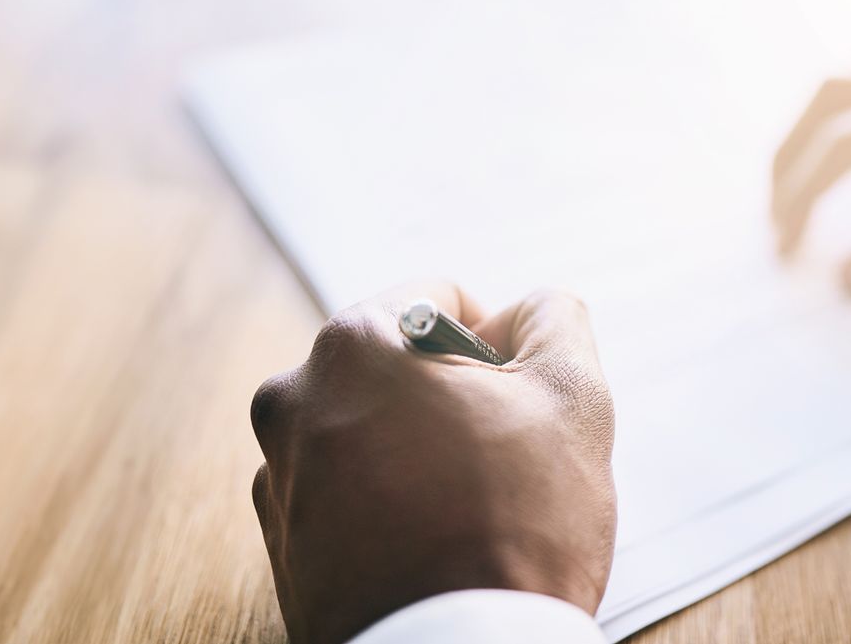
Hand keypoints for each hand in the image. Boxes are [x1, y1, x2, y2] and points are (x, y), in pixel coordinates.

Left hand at [249, 284, 614, 643]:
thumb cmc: (511, 532)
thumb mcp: (571, 400)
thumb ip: (556, 322)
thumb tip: (530, 310)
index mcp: (350, 346)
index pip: (437, 305)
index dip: (496, 347)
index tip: (519, 403)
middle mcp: (293, 400)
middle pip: (395, 370)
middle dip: (451, 402)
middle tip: (501, 461)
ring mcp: (278, 476)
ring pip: (369, 434)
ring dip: (416, 454)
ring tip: (466, 512)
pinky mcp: (282, 545)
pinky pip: (345, 498)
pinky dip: (384, 508)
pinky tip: (429, 546)